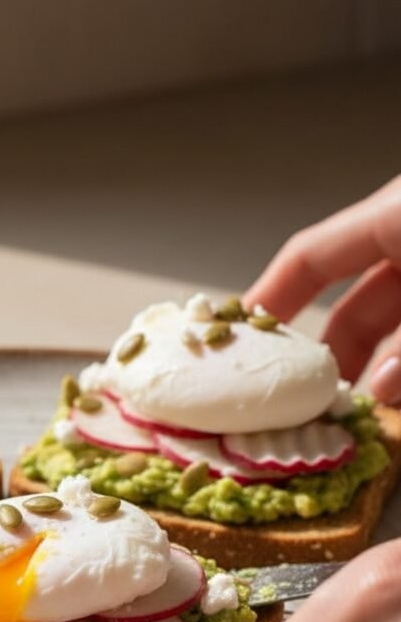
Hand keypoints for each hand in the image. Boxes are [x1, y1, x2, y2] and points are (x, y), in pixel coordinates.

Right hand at [245, 174, 400, 400]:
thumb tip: (380, 387)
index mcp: (394, 214)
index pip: (310, 256)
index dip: (270, 296)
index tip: (238, 337)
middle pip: (351, 301)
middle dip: (326, 354)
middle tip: (302, 400)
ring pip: (390, 323)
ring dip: (375, 367)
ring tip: (356, 407)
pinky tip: (395, 391)